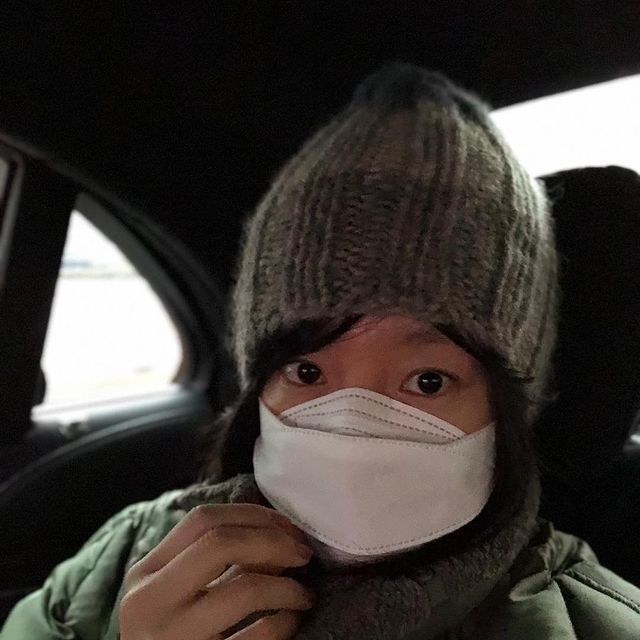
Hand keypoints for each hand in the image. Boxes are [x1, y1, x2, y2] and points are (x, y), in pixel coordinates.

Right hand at [119, 503, 314, 638]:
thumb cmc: (170, 633)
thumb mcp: (177, 592)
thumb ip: (215, 562)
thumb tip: (280, 536)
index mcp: (145, 573)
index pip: (200, 520)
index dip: (251, 515)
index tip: (285, 525)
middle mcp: (150, 603)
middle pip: (220, 544)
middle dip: (272, 541)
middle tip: (303, 553)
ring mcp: (174, 638)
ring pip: (244, 590)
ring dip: (287, 585)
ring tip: (304, 593)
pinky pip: (257, 638)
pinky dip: (283, 623)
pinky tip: (292, 620)